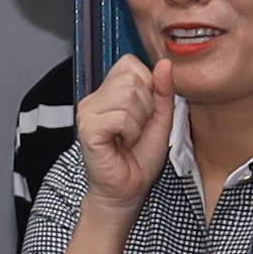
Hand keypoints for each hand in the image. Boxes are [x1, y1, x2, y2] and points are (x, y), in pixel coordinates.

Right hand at [72, 54, 171, 209]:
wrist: (127, 189)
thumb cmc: (139, 158)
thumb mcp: (160, 119)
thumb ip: (163, 91)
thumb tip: (165, 64)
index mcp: (108, 91)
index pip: (130, 64)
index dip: (148, 87)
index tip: (143, 114)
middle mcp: (94, 98)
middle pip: (131, 79)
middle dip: (145, 107)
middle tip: (136, 129)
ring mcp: (87, 112)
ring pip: (127, 96)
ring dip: (138, 122)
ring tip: (129, 137)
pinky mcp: (87, 128)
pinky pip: (120, 117)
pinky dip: (130, 133)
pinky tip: (122, 144)